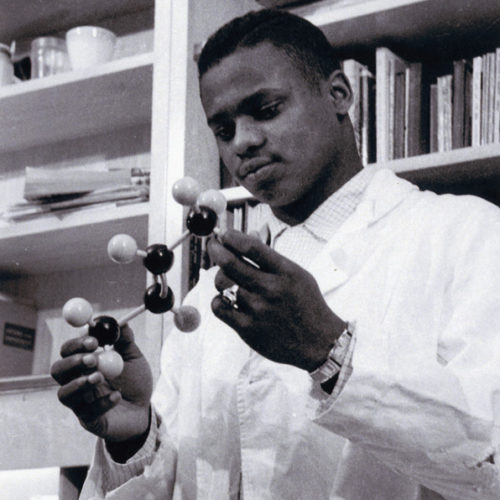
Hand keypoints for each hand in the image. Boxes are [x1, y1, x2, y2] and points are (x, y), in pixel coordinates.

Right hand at [51, 325, 152, 444]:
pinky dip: (102, 403)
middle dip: (73, 363)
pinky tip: (117, 396)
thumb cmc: (135, 381)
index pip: (68, 351)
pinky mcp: (88, 421)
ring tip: (100, 378)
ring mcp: (79, 402)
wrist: (145, 409)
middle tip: (93, 359)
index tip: (94, 341)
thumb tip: (123, 322)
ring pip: (64, 394)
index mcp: (84, 363)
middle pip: (57, 371)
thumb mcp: (133, 358)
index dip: (76, 344)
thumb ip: (126, 341)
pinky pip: (86, 412)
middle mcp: (76, 381)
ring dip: (80, 383)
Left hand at [207, 230, 346, 371]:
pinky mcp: (247, 329)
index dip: (231, 237)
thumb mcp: (297, 275)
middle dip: (215, 249)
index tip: (223, 234)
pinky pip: (219, 307)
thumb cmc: (307, 304)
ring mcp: (258, 309)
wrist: (319, 342)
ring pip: (222, 283)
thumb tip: (248, 234)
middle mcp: (270, 288)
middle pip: (230, 262)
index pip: (251, 247)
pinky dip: (218, 300)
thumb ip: (271, 257)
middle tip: (213, 246)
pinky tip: (227, 300)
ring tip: (228, 279)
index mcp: (285, 272)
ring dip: (220, 277)